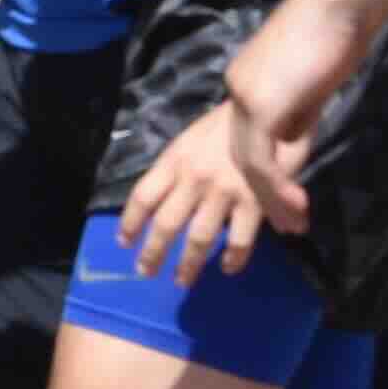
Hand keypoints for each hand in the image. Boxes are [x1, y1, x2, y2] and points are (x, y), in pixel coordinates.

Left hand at [116, 89, 300, 280]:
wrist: (264, 108)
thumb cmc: (225, 126)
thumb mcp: (190, 141)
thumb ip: (177, 169)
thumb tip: (161, 200)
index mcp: (175, 160)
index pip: (143, 195)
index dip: (130, 221)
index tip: (123, 242)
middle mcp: (194, 178)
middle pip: (166, 222)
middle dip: (154, 251)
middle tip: (145, 271)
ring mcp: (223, 191)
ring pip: (199, 237)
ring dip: (189, 263)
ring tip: (181, 280)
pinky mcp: (254, 202)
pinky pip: (240, 240)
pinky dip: (234, 258)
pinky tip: (227, 268)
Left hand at [216, 0, 366, 216]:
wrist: (340, 2)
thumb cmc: (336, 32)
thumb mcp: (313, 82)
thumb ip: (298, 111)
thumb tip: (295, 141)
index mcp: (246, 80)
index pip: (249, 137)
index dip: (266, 174)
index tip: (287, 203)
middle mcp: (237, 87)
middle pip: (241, 154)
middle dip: (261, 195)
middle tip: (286, 225)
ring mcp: (244, 95)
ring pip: (247, 162)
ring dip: (271, 199)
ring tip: (294, 225)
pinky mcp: (260, 105)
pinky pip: (261, 159)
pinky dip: (277, 188)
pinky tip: (298, 204)